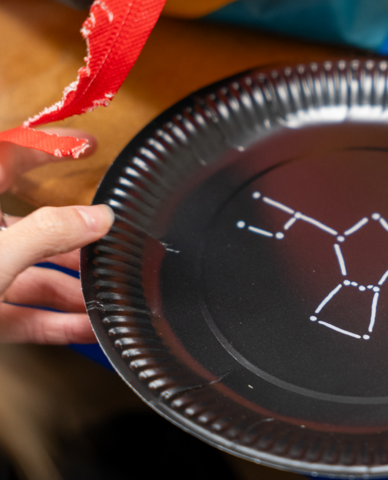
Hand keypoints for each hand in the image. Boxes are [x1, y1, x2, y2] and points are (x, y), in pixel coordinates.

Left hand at [0, 129, 113, 343]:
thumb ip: (46, 235)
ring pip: (29, 277)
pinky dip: (54, 323)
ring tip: (108, 295)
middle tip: (111, 243)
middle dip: (75, 240)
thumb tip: (95, 217)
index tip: (87, 144)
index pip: (8, 158)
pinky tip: (86, 328)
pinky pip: (22, 316)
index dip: (48, 147)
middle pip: (31, 229)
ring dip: (70, 290)